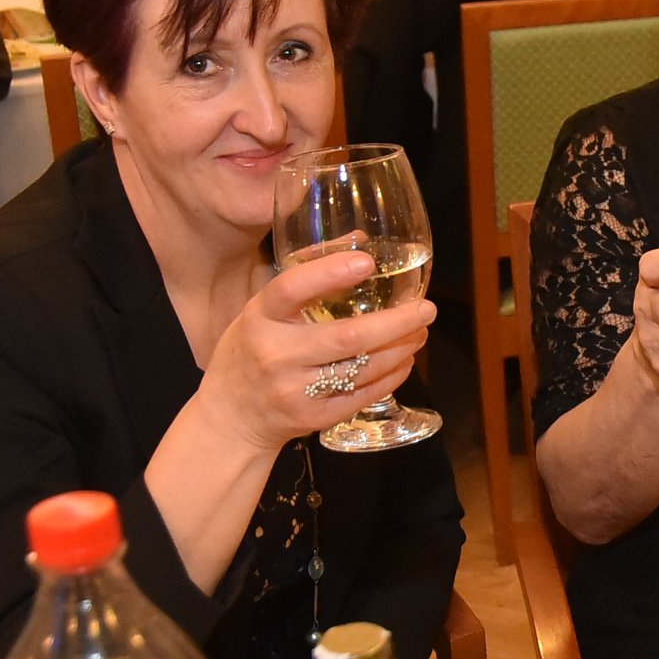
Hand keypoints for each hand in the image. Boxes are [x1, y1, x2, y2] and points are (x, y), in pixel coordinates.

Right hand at [195, 249, 435, 455]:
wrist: (231, 417)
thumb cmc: (252, 350)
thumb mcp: (263, 310)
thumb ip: (307, 273)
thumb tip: (359, 241)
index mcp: (260, 318)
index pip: (291, 289)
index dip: (330, 273)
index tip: (368, 262)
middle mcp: (275, 354)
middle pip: (346, 337)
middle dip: (396, 322)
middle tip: (427, 308)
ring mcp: (295, 390)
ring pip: (362, 368)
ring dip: (401, 348)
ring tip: (420, 331)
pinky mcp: (313, 417)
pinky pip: (363, 394)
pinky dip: (391, 375)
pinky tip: (405, 359)